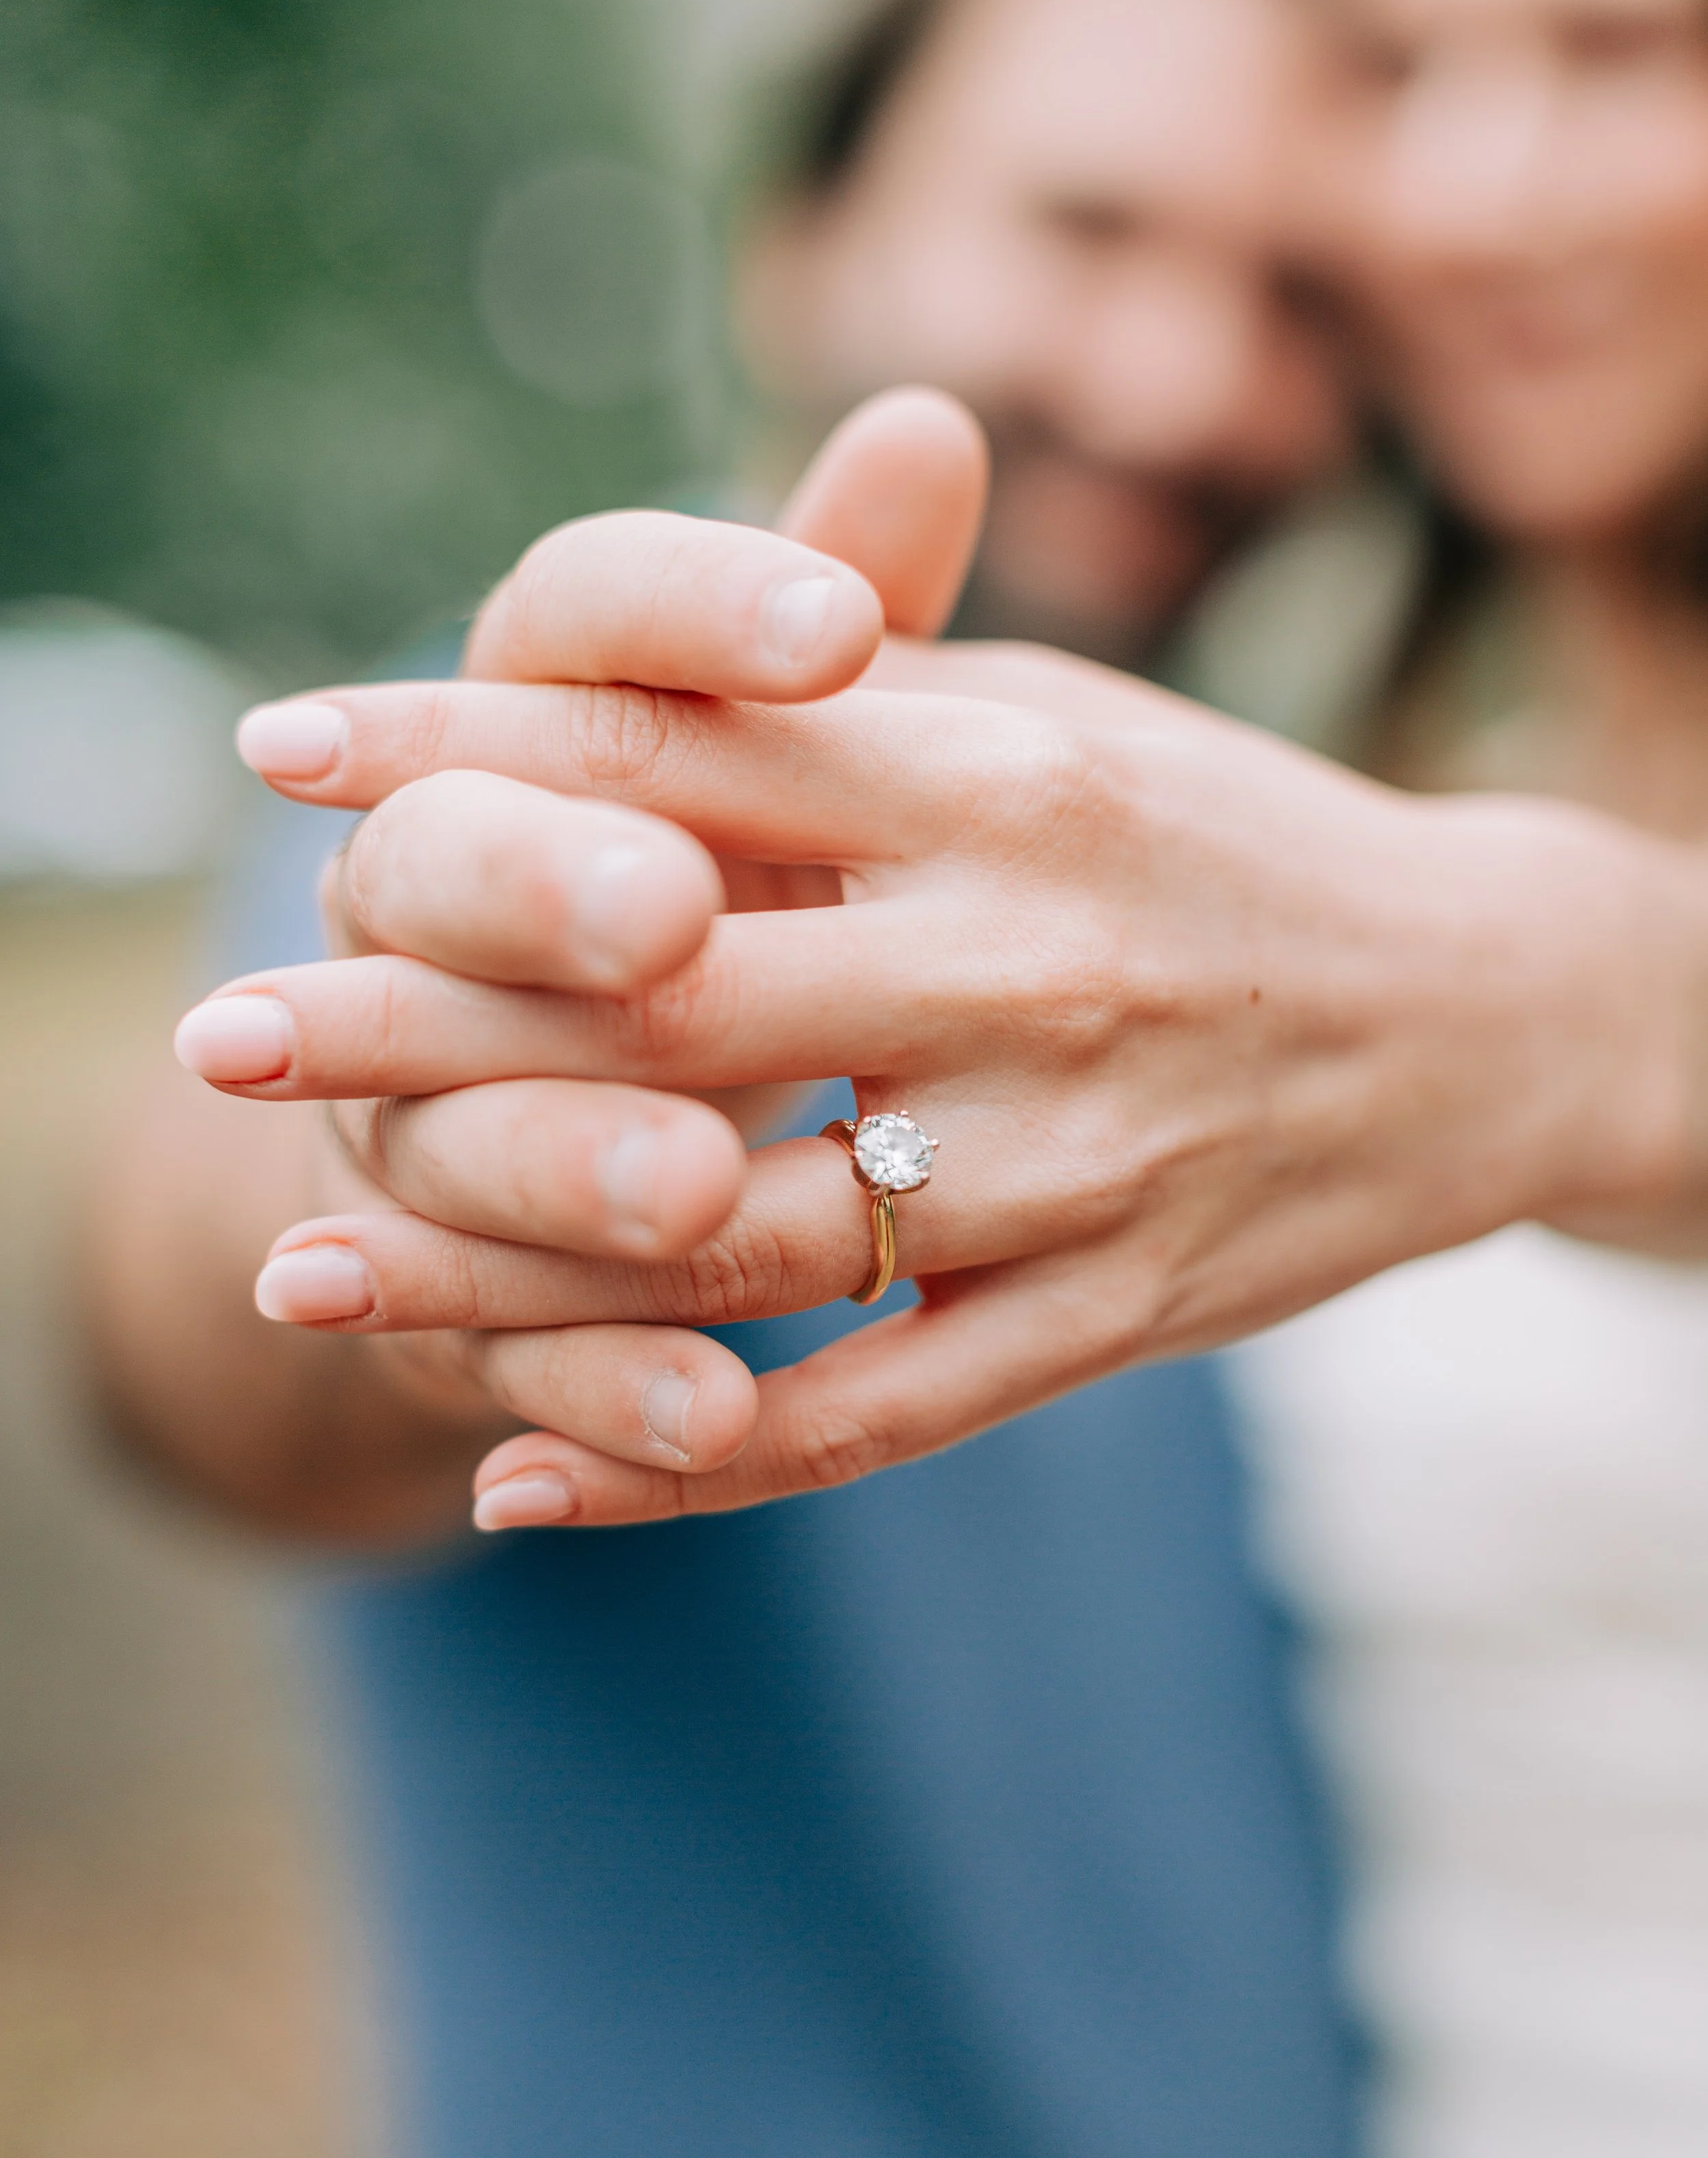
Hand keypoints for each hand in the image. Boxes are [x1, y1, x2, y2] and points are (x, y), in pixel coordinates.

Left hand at [176, 394, 1705, 1526]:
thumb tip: (585, 683)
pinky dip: (683, 1460)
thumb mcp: (1054, 725)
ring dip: (496, 1266)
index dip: (463, 749)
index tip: (277, 752)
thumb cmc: (1222, 846)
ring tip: (295, 1269)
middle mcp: (1031, 958)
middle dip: (416, 1015)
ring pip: (737, 1240)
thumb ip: (841, 700)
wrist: (1491, 1006)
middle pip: (667, 994)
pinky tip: (516, 1474)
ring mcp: (1075, 1159)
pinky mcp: (1112, 1317)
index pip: (685, 747)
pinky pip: (868, 1416)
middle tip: (216, 1035)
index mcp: (1006, 771)